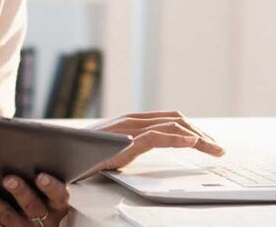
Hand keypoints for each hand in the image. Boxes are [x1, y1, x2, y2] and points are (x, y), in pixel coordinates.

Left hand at [0, 173, 70, 226]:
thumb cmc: (41, 201)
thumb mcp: (49, 195)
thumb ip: (42, 179)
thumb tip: (25, 149)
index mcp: (56, 206)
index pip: (59, 196)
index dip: (51, 187)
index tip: (41, 177)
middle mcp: (42, 219)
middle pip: (32, 206)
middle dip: (20, 192)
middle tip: (8, 179)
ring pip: (7, 216)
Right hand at [86, 110, 224, 174]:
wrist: (57, 154)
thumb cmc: (81, 155)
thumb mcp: (112, 150)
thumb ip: (129, 148)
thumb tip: (139, 154)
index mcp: (132, 122)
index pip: (171, 120)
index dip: (193, 130)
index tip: (209, 144)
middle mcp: (133, 120)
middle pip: (177, 121)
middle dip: (202, 134)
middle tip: (217, 149)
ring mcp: (128, 128)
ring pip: (173, 127)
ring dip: (199, 139)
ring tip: (214, 150)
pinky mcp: (124, 141)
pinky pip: (157, 137)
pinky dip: (178, 140)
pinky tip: (193, 145)